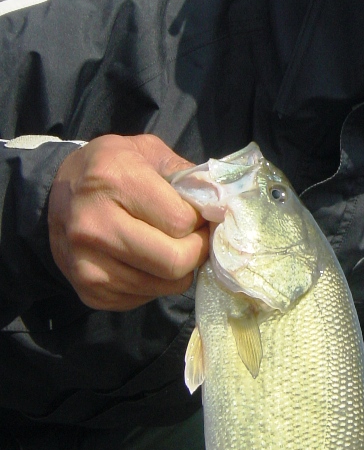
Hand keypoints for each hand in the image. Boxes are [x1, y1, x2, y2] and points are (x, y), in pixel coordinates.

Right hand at [48, 134, 208, 310]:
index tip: (200, 215)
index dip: (201, 221)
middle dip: (196, 252)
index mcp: (114, 181)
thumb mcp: (146, 151)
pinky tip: (144, 260)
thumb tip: (223, 204)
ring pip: (164, 286)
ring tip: (169, 247)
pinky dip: (155, 284)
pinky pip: (144, 298)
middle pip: (175, 262)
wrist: (55, 193)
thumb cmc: (110, 168)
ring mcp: (87, 264)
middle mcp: (95, 226)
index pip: (182, 222)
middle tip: (195, 239)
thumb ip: (187, 174)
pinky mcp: (88, 291)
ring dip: (178, 271)